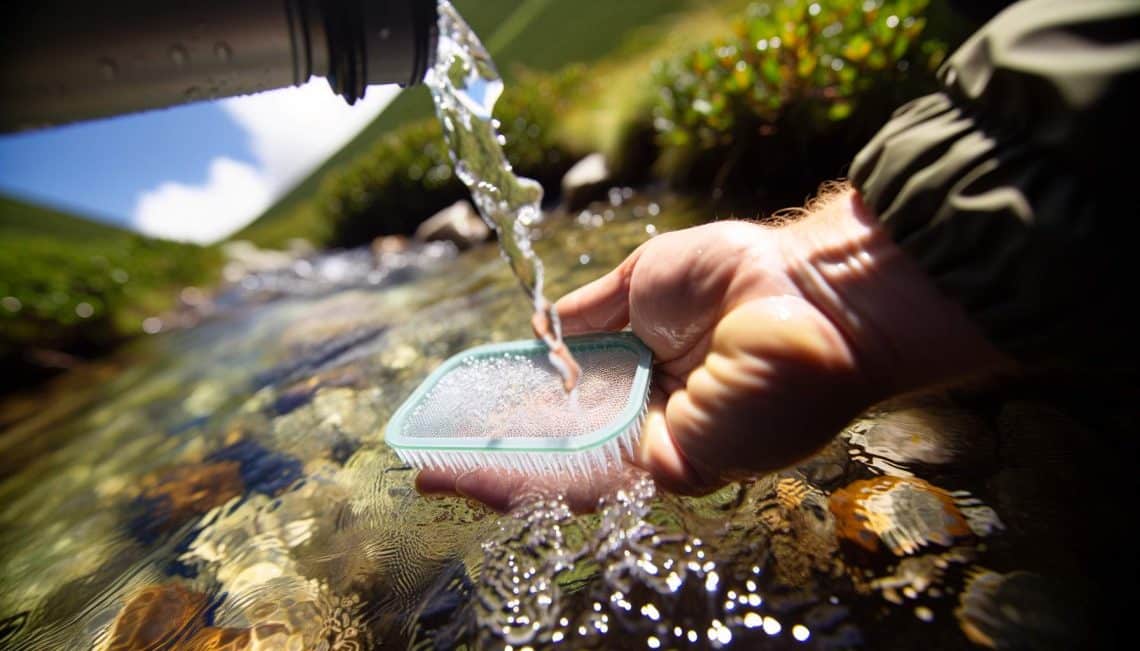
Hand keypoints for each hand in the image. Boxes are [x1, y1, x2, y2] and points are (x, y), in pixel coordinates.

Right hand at [417, 186, 1005, 510]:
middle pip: (557, 447)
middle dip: (493, 456)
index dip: (513, 408)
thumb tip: (538, 329)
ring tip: (435, 474)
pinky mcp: (673, 467)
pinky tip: (480, 477)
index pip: (564, 401)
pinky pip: (591, 478)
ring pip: (564, 473)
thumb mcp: (640, 282)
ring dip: (496, 478)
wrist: (806, 292)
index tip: (465, 409)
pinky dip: (532, 480)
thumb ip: (588, 314)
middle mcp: (648, 417)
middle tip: (430, 458)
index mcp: (642, 372)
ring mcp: (659, 447)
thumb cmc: (735, 274)